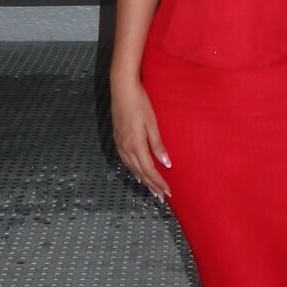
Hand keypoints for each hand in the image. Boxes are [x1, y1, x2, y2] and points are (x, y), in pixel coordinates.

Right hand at [111, 77, 171, 203]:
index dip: (159, 182)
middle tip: (161, 196)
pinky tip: (137, 172)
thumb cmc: (140, 103)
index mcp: (136, 145)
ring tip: (151, 189)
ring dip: (143, 179)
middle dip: (151, 185)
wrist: (122, 89)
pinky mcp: (118, 139)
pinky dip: (133, 170)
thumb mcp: (152, 123)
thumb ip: (158, 145)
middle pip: (140, 172)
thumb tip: (166, 163)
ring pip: (132, 168)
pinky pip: (126, 161)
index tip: (167, 192)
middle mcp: (126, 148)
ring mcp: (120, 144)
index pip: (149, 170)